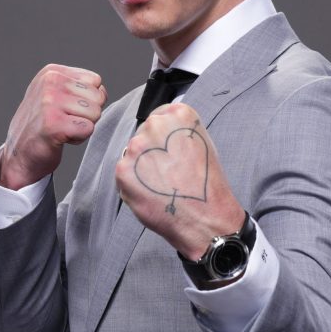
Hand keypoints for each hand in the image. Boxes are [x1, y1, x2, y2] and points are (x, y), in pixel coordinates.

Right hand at [0, 64, 106, 188]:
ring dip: (82, 127)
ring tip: (61, 129)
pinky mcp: (54, 124)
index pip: (95, 81)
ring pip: (95, 113)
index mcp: (52, 72)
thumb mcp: (55, 95)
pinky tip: (60, 138)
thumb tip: (102, 90)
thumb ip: (78, 87)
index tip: (66, 109)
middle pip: (98, 97)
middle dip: (87, 114)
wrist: (19, 154)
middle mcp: (50, 82)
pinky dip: (78, 138)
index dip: (88, 100)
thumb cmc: (42, 126)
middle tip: (64, 122)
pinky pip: (88, 129)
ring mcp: (50, 102)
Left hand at [115, 103, 243, 259]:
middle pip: (144, 134)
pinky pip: (125, 173)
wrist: (204, 217)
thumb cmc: (207, 185)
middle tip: (167, 172)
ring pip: (133, 154)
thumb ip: (179, 132)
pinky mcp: (123, 170)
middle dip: (151, 152)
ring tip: (161, 185)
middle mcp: (155, 125)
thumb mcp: (203, 144)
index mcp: (178, 114)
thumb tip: (162, 135)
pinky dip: (134, 184)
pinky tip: (152, 193)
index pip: (160, 116)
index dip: (164, 137)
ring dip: (141, 167)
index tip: (169, 149)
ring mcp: (136, 147)